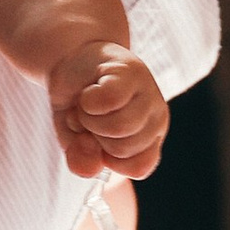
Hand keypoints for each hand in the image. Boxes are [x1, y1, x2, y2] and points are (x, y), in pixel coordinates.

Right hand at [51, 39, 166, 180]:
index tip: (95, 140)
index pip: (139, 168)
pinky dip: (88, 101)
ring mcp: (149, 93)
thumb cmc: (79, 106)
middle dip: (93, 137)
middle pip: (122, 149)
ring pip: (118, 128)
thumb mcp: (75, 140)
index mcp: (151, 141)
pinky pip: (110, 100)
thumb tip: (90, 169)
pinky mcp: (132, 71)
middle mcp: (157, 118)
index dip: (108, 160)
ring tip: (87, 104)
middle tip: (88, 116)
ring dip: (89, 119)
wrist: (72, 60)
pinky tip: (88, 91)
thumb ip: (82, 161)